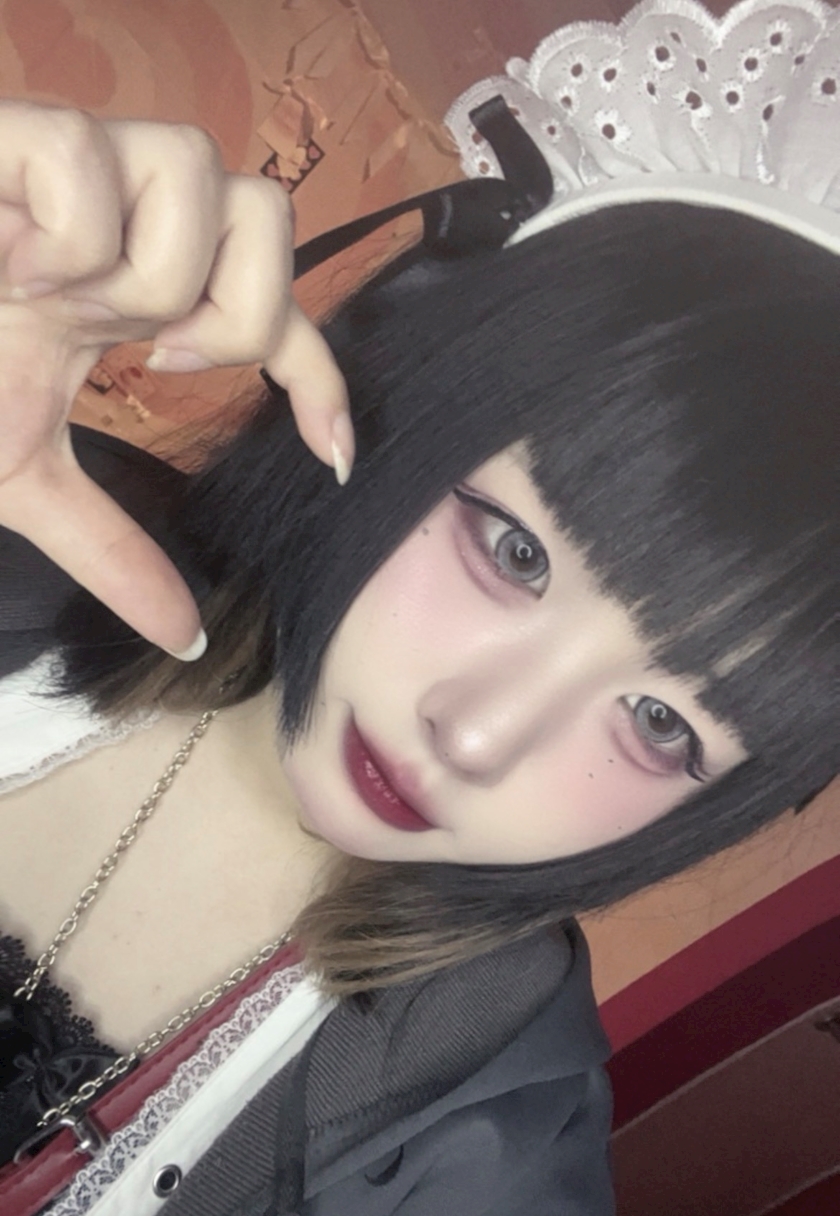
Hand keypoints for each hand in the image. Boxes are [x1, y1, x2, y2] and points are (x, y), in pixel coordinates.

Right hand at [0, 101, 351, 659]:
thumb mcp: (25, 480)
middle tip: (154, 360)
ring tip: (71, 310)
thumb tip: (182, 637)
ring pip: (197, 168)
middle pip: (268, 212)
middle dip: (233, 309)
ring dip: (151, 270)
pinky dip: (66, 235)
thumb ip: (108, 550)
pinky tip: (13, 272)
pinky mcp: (8, 134)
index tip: (333, 456)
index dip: (319, 376)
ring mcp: (67, 164)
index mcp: (129, 290)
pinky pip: (88, 158)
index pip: (269, 310)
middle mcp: (119, 216)